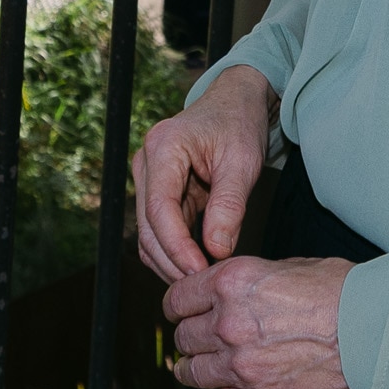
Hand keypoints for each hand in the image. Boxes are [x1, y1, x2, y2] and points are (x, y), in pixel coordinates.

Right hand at [133, 64, 274, 281]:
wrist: (235, 103)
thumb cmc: (239, 124)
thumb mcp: (242, 162)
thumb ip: (229, 205)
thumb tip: (217, 251)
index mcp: (163, 148)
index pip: (158, 209)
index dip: (176, 247)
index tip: (198, 271)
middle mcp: (146, 163)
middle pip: (148, 226)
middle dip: (172, 260)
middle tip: (203, 286)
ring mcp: (148, 178)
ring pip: (149, 234)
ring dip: (171, 261)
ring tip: (202, 281)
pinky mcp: (158, 191)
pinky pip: (160, 229)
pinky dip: (175, 251)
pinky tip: (197, 266)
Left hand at [164, 254, 356, 388]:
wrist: (377, 329)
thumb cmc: (341, 291)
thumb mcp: (287, 266)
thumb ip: (248, 282)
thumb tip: (227, 294)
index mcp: (232, 284)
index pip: (178, 298)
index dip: (177, 305)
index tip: (180, 311)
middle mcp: (228, 324)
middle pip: (183, 337)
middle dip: (188, 337)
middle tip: (195, 340)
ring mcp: (243, 366)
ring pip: (192, 372)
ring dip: (191, 370)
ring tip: (193, 369)